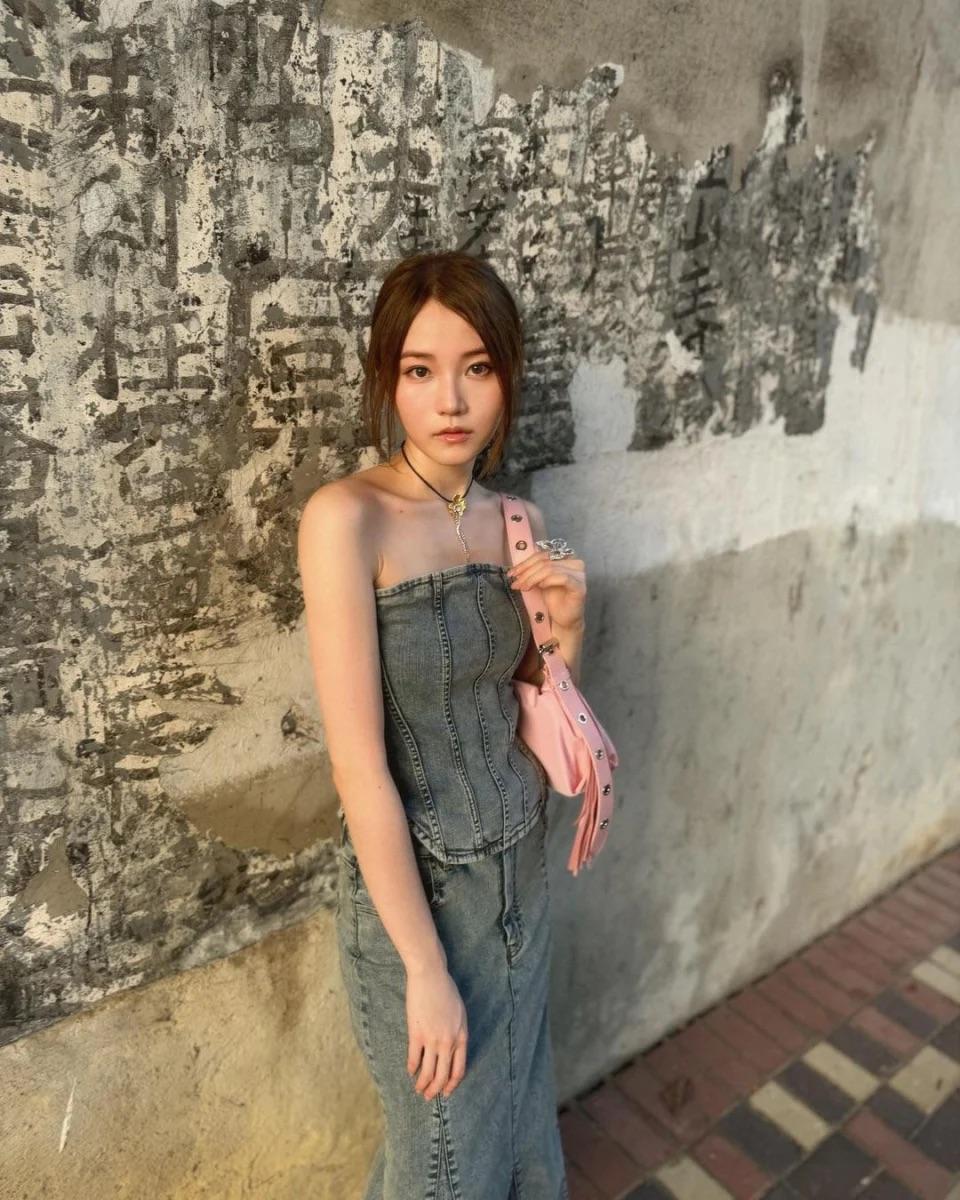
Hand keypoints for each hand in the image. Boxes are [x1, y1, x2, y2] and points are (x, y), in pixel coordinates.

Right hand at [405, 963, 468, 1100]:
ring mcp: (432, 1039)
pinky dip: (411, 1068)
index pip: (459, 1070)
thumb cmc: (446, 990)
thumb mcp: (460, 1013)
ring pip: (428, 1072)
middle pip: (443, 1075)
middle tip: (429, 1096)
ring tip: (418, 1089)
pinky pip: (413, 1058)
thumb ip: (458, 1032)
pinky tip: (410, 1071)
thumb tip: (452, 1050)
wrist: (430, 976)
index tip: (446, 1092)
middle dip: (436, 1090)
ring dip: (422, 1084)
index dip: (452, 1084)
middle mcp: (448, 1042)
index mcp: (461, 1037)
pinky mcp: (416, 1034)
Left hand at [507, 550, 585, 629]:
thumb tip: (515, 568)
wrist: (564, 619)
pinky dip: (548, 581)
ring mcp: (579, 574)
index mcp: (565, 558)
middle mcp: (575, 563)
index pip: (542, 555)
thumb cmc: (554, 599)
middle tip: (516, 583)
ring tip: (523, 587)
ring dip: (533, 578)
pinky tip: (540, 586)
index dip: (525, 563)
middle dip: (527, 572)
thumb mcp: (540, 581)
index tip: (511, 573)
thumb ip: (533, 571)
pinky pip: (562, 578)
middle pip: (545, 562)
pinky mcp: (580, 586)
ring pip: (551, 569)